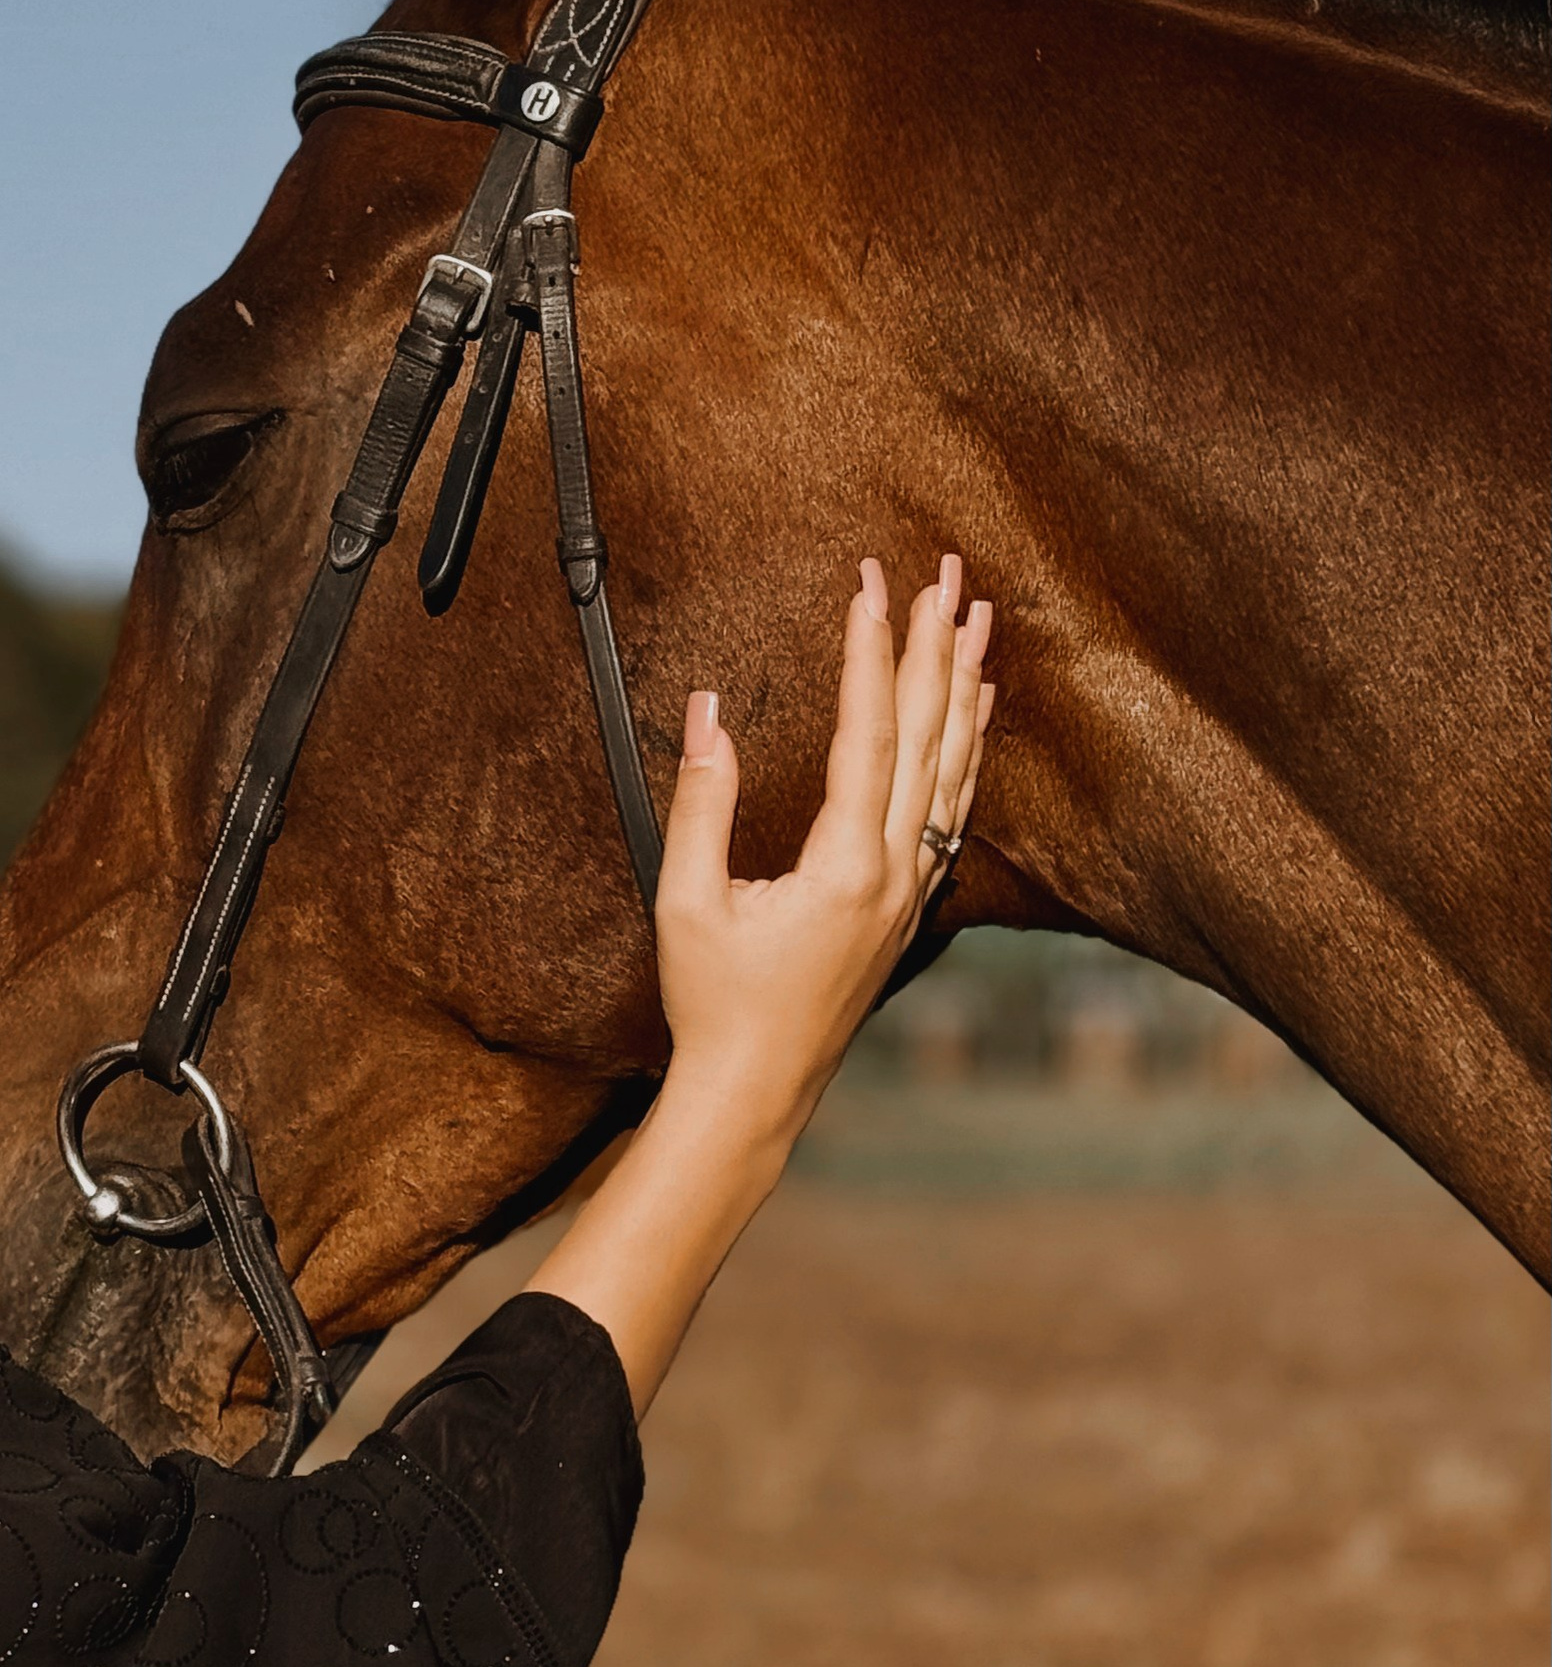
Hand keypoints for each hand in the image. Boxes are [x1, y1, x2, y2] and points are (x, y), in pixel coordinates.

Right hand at [525, 552, 993, 1414]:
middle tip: (950, 574)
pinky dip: (968, 749)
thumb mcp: (688, 902)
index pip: (868, 733)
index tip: (871, 583)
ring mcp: (912, 891)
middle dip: (937, 648)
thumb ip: (702, 802)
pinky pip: (955, 806)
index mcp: (845, 867)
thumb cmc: (713, 1003)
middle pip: (931, 736)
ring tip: (978, 622)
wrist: (756, 1092)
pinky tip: (973, 713)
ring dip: (965, 689)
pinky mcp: (909, 905)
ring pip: (956, 768)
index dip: (870, 651)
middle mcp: (896, 873)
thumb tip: (709, 711)